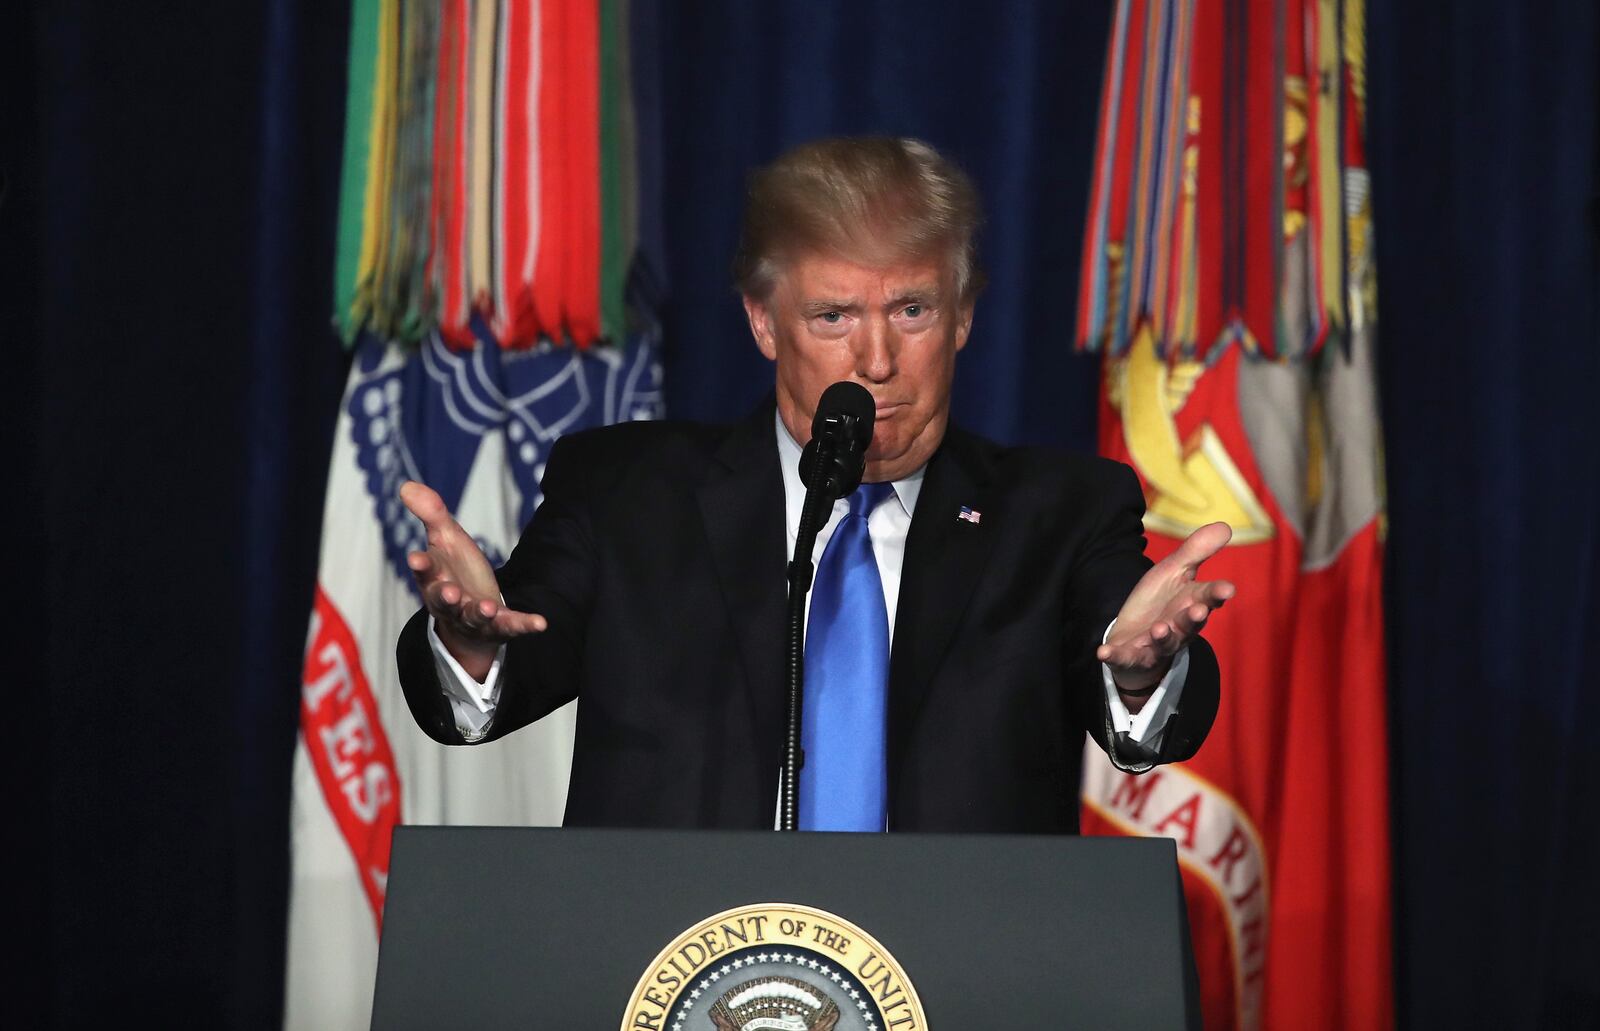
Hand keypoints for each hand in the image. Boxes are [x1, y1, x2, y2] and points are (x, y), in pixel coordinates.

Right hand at [400, 480, 546, 677]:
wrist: (470, 613)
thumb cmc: (455, 571)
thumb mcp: (446, 538)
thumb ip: (431, 514)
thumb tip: (407, 485)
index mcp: (435, 578)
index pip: (425, 571)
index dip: (421, 565)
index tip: (416, 558)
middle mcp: (451, 602)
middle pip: (444, 601)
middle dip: (447, 597)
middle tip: (451, 593)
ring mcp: (474, 617)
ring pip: (473, 617)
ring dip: (480, 612)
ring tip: (486, 607)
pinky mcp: (499, 626)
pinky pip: (511, 626)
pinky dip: (524, 625)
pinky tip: (541, 623)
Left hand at [1097, 521, 1235, 695]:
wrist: (1138, 635)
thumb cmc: (1162, 601)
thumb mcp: (1174, 571)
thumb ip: (1196, 551)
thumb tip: (1225, 525)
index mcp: (1192, 603)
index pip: (1208, 597)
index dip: (1217, 593)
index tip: (1228, 589)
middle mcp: (1179, 627)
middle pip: (1189, 623)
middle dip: (1194, 618)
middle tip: (1198, 611)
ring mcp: (1156, 644)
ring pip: (1164, 642)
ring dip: (1163, 636)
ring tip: (1159, 629)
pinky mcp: (1133, 655)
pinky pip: (1125, 657)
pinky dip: (1116, 656)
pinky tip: (1104, 652)